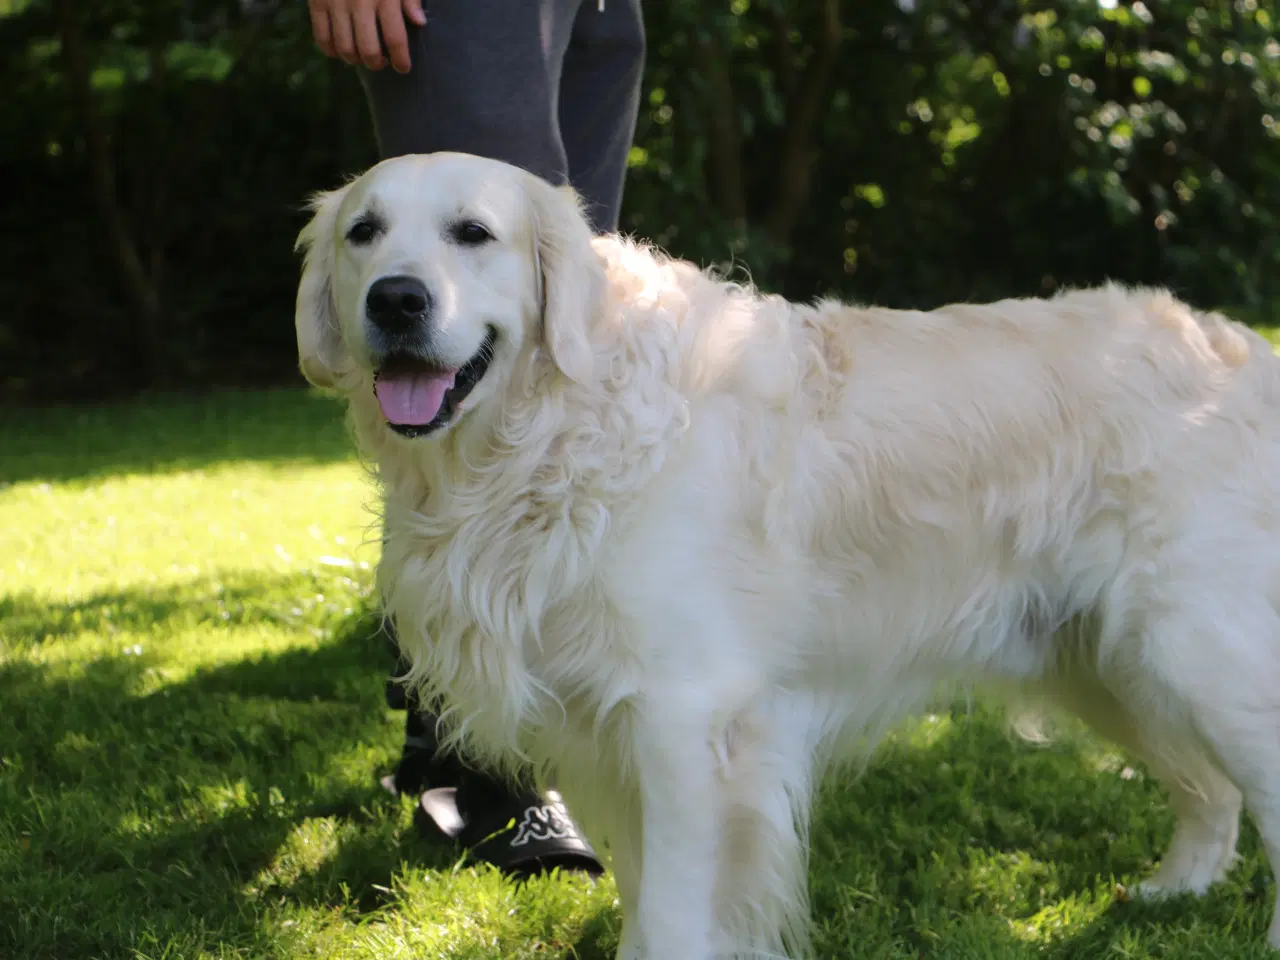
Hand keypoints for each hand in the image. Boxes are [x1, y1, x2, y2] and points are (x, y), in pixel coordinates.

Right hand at [308, 0, 426, 74]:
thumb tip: (420, 22)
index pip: (396, 39)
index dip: (401, 60)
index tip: (403, 68)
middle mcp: (360, 3)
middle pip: (369, 51)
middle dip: (377, 64)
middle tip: (382, 63)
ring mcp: (336, 4)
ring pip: (345, 49)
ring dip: (355, 60)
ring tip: (362, 57)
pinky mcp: (317, 3)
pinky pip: (321, 38)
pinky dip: (331, 51)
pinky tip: (340, 50)